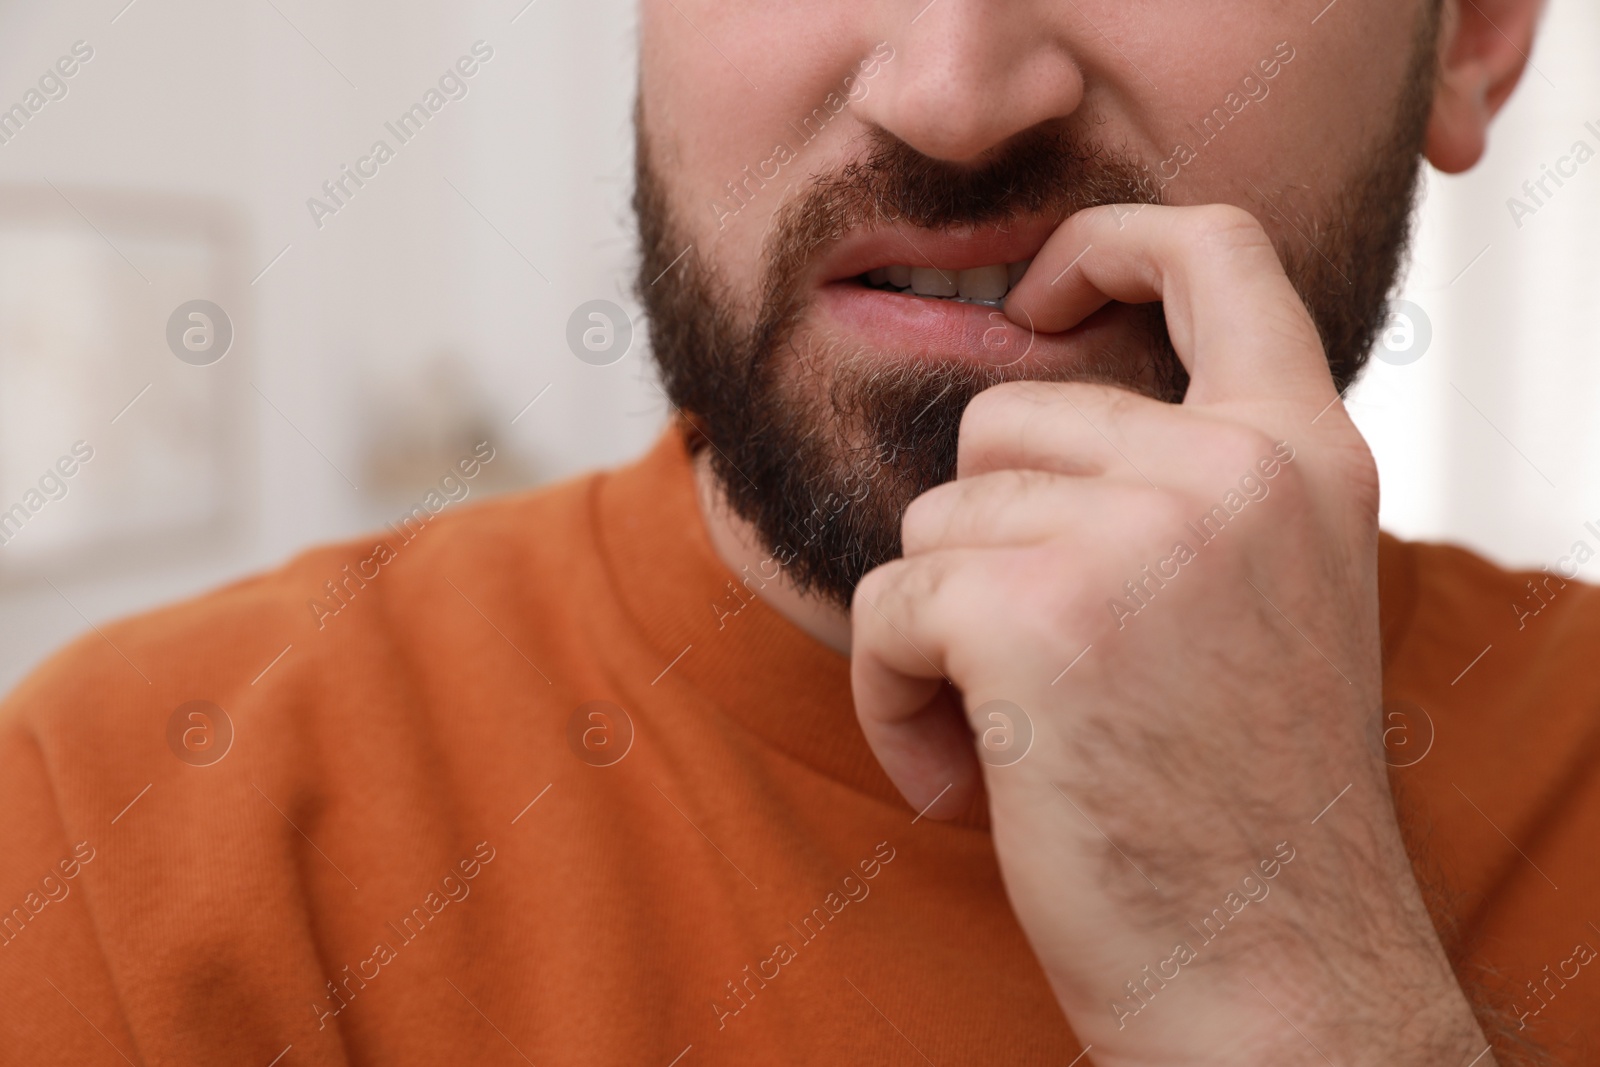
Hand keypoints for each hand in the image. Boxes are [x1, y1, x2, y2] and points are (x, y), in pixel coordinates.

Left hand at [850, 205, 1492, 1065]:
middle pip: (1003, 417)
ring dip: (937, 628)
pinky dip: (891, 692)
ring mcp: (1138, 537)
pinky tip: (964, 776)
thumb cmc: (1242, 802)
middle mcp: (1233, 471)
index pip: (1216, 253)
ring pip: (932, 518)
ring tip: (1010, 732)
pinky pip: (886, 601)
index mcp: (1300, 455)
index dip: (1107, 242)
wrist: (1270, 977)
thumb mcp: (1266, 596)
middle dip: (983, 537)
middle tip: (1030, 664)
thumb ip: (1186, 485)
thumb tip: (1024, 419)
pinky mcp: (1034, 616)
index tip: (1038, 292)